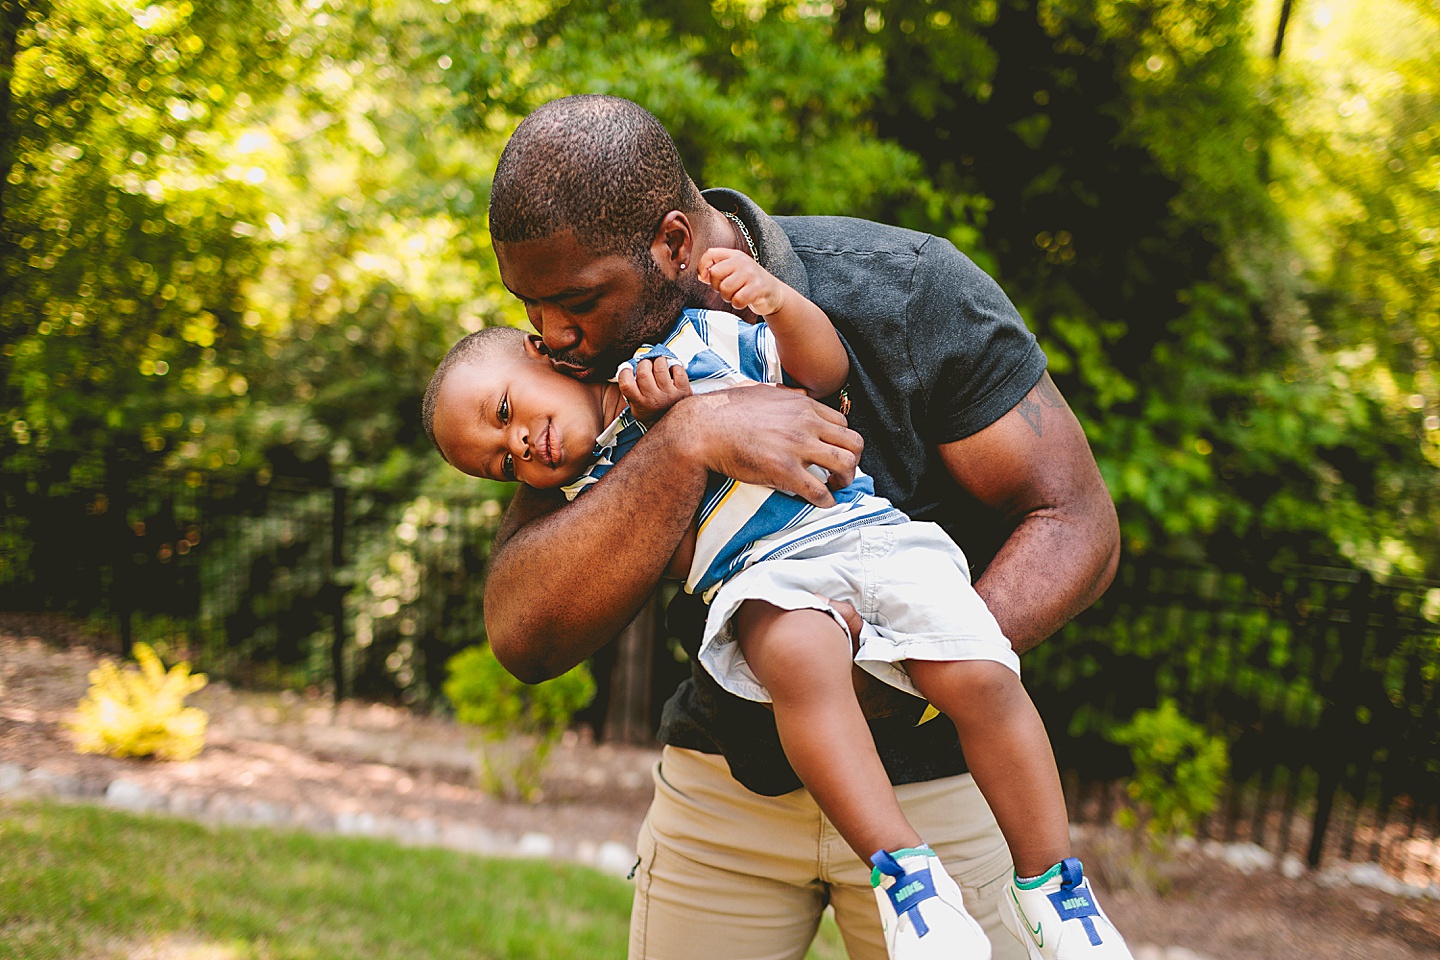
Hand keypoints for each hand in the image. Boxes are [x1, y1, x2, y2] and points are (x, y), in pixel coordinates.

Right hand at [618, 356, 692, 423]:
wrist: (674, 423)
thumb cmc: (653, 410)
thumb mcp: (637, 406)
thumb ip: (631, 391)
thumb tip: (628, 367)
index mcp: (640, 403)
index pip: (626, 384)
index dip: (625, 372)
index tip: (628, 369)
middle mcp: (654, 399)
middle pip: (643, 371)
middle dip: (644, 363)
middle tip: (647, 365)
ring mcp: (669, 394)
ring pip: (660, 367)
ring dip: (659, 360)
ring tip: (659, 363)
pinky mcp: (683, 389)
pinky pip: (677, 369)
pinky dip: (674, 366)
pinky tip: (672, 371)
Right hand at [664, 384, 861, 507]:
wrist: (703, 428)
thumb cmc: (727, 410)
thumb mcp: (762, 390)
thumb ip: (786, 393)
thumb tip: (798, 393)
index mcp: (803, 405)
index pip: (842, 423)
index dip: (843, 441)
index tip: (835, 453)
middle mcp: (806, 423)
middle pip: (853, 443)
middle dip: (854, 461)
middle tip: (842, 473)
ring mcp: (797, 447)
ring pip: (845, 465)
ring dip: (845, 480)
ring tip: (836, 487)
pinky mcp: (784, 471)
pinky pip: (819, 491)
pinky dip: (827, 500)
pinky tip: (822, 503)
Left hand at [697, 247, 791, 317]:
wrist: (773, 293)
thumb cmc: (748, 283)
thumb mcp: (733, 272)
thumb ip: (716, 271)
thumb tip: (702, 276)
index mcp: (733, 255)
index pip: (710, 254)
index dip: (702, 267)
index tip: (705, 278)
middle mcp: (742, 261)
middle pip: (715, 273)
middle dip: (716, 287)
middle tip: (727, 290)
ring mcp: (751, 273)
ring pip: (725, 289)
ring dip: (728, 297)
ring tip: (736, 295)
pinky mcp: (758, 287)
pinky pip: (738, 299)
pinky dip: (738, 304)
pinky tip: (743, 301)